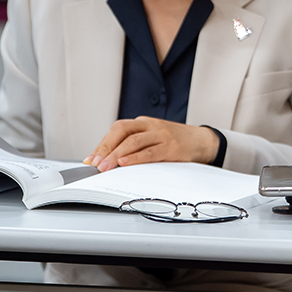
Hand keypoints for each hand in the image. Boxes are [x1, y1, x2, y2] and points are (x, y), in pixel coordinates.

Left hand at [85, 117, 218, 171]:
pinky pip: (150, 152)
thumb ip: (132, 146)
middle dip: (106, 149)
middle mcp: (150, 125)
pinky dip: (135, 158)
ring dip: (116, 155)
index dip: (102, 144)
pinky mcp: (171, 147)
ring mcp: (161, 134)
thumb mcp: (152, 139)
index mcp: (142, 123)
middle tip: (95, 165)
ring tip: (105, 168)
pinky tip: (125, 164)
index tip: (90, 160)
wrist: (202, 141)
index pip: (117, 129)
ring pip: (133, 141)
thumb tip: (105, 161)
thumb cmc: (173, 142)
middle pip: (122, 131)